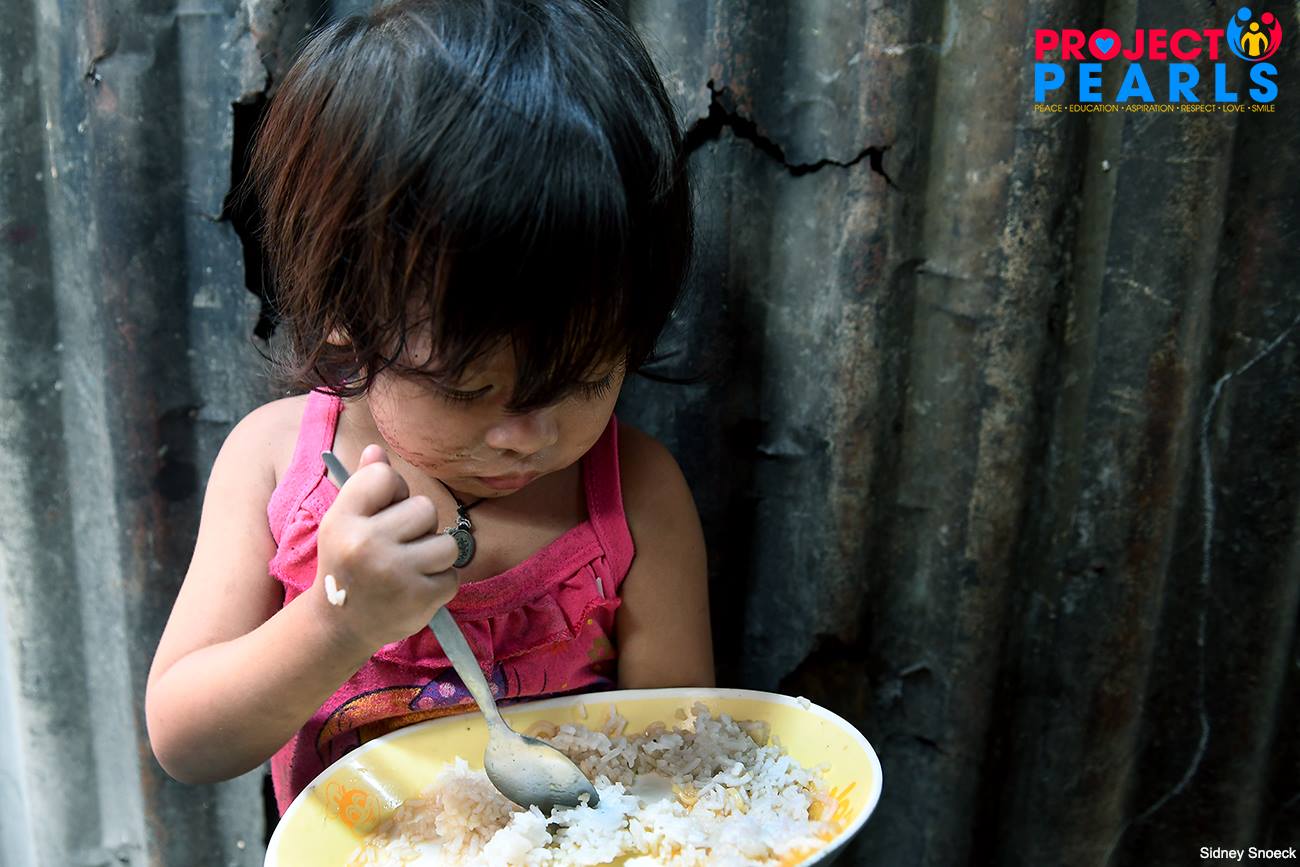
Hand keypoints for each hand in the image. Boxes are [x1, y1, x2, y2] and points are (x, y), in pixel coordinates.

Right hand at [314, 444, 460, 649]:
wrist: (340, 625)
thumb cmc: (347, 564)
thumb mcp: (344, 522)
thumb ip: (363, 484)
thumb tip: (377, 450)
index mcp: (343, 520)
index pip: (384, 476)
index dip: (393, 492)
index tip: (382, 514)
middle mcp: (367, 544)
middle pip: (425, 507)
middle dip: (418, 526)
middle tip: (396, 547)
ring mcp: (395, 573)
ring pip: (448, 542)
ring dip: (435, 555)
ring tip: (410, 568)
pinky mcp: (420, 598)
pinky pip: (453, 575)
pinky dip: (440, 582)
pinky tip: (414, 589)